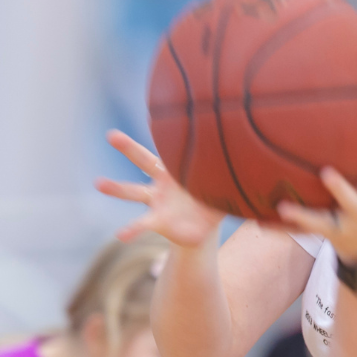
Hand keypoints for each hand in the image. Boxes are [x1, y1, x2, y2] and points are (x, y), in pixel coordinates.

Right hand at [95, 130, 225, 247]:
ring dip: (117, 188)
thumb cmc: (213, 200)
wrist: (204, 224)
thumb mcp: (226, 187)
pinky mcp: (157, 221)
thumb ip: (235, 175)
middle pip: (144, 161)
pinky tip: (120, 235)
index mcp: (179, 169)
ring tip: (98, 183)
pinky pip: (142, 224)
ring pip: (134, 191)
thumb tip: (258, 157)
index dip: (164, 136)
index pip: (169, 149)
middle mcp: (163, 181)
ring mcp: (157, 201)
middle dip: (128, 148)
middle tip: (111, 135)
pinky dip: (131, 229)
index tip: (154, 120)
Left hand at [277, 124, 356, 261]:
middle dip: (340, 189)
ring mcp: (343, 226)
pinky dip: (286, 227)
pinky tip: (265, 222)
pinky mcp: (328, 234)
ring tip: (283, 207)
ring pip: (321, 221)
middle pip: (351, 201)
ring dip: (303, 216)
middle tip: (326, 172)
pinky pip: (305, 230)